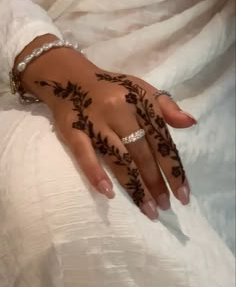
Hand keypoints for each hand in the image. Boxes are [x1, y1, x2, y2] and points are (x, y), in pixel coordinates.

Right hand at [16, 35, 195, 219]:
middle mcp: (120, 112)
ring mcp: (95, 122)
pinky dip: (95, 172)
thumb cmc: (112, 87)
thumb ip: (166, 106)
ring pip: (118, 157)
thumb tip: (190, 122)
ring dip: (134, 185)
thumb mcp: (142, 88)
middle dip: (155, 183)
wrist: (70, 77)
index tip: (183, 194)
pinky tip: (107, 192)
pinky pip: (84, 153)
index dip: (173, 168)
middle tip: (165, 208)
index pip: (161, 140)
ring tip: (147, 209)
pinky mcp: (73, 130)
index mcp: (140, 103)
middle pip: (142, 153)